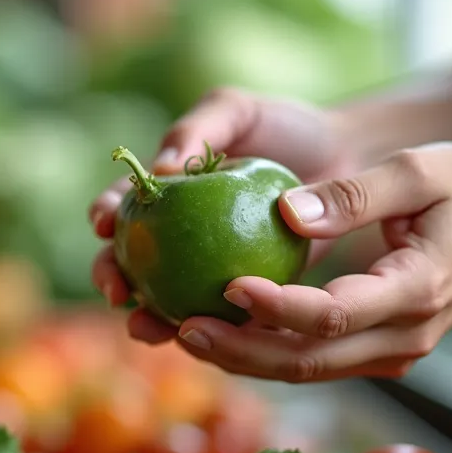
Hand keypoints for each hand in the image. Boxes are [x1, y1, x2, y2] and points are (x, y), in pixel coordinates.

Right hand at [87, 88, 358, 342]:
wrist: (347, 162)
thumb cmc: (286, 128)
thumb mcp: (238, 112)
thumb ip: (198, 127)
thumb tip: (159, 169)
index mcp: (164, 193)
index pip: (122, 204)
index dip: (105, 214)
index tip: (104, 224)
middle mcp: (176, 236)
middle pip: (132, 260)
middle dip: (111, 277)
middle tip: (116, 289)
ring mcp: (208, 272)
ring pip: (166, 300)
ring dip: (147, 318)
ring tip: (146, 328)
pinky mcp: (246, 300)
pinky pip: (221, 320)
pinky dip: (209, 333)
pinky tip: (202, 340)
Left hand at [174, 142, 451, 381]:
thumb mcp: (419, 169)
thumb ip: (356, 195)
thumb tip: (285, 213)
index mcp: (418, 290)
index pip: (334, 314)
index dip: (275, 308)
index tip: (226, 284)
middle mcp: (405, 336)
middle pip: (309, 360)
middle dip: (239, 350)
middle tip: (176, 326)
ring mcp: (392, 352)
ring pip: (306, 369)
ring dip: (241, 358)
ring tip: (177, 332)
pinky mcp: (376, 351)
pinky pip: (312, 359)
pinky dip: (261, 350)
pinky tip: (213, 329)